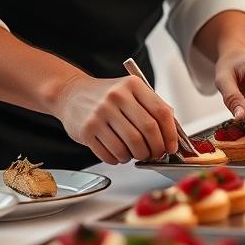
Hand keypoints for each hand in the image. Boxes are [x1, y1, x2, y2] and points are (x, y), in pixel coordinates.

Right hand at [50, 74, 178, 163]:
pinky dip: (119, 159)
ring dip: (137, 156)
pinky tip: (119, 153)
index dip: (170, 134)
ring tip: (135, 153)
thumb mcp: (131, 92)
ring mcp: (100, 114)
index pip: (161, 112)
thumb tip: (173, 134)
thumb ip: (152, 107)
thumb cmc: (106, 96)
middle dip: (156, 149)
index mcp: (132, 85)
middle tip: (155, 154)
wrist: (71, 94)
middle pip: (147, 131)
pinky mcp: (87, 131)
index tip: (172, 146)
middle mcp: (116, 97)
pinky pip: (111, 154)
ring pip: (130, 146)